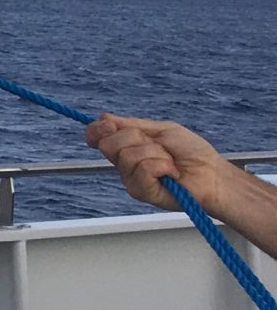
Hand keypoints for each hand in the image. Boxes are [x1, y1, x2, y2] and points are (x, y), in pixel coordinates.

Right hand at [86, 113, 227, 212]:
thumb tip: (104, 118)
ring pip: (127, 156)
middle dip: (135, 138)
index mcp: (127, 146)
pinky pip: (142, 170)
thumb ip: (132, 124)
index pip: (97, 136)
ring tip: (169, 161)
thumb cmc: (192, 152)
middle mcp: (124, 163)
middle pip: (108, 144)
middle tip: (157, 146)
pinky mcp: (140, 191)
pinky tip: (171, 173)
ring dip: (155, 154)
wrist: (212, 173)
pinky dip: (162, 166)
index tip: (110, 126)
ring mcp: (130, 178)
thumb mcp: (162, 130)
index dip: (97, 129)